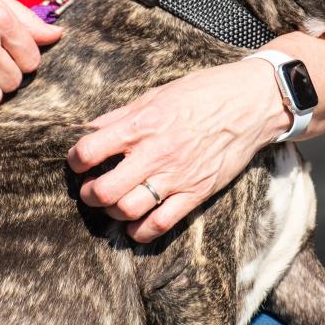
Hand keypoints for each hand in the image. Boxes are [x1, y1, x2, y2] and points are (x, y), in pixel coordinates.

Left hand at [67, 58, 288, 242]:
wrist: (249, 103)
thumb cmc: (203, 93)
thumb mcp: (157, 94)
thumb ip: (122, 115)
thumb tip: (91, 130)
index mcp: (142, 124)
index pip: (89, 151)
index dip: (75, 160)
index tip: (79, 162)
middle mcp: (156, 153)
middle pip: (104, 190)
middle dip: (89, 193)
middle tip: (92, 188)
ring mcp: (177, 176)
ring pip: (128, 210)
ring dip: (112, 211)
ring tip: (113, 202)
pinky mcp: (197, 192)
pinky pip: (160, 224)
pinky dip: (140, 231)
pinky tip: (134, 225)